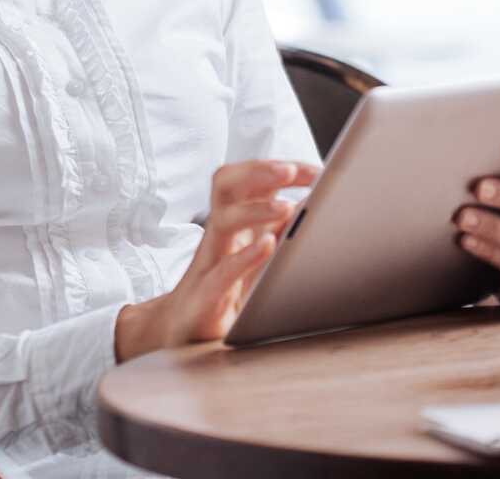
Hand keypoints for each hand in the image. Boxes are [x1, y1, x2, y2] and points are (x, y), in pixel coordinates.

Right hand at [114, 159, 319, 361]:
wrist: (183, 331)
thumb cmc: (228, 289)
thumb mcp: (257, 255)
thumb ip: (280, 232)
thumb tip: (316, 208)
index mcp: (235, 221)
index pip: (250, 180)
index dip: (280, 169)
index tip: (316, 170)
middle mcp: (220, 234)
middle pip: (227, 185)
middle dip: (258, 171)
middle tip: (288, 170)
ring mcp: (211, 262)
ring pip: (222, 221)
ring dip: (256, 210)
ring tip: (286, 207)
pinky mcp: (207, 296)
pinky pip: (222, 271)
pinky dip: (245, 256)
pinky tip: (267, 247)